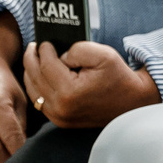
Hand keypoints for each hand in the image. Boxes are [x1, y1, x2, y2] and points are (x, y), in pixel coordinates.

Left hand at [22, 40, 160, 128]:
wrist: (131, 102)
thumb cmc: (118, 77)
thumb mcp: (102, 54)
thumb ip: (77, 49)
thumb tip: (59, 55)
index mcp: (69, 92)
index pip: (46, 66)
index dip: (43, 50)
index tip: (45, 41)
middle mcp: (61, 108)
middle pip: (35, 79)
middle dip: (32, 60)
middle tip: (33, 47)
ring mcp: (60, 118)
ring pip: (34, 91)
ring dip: (31, 74)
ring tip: (34, 59)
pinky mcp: (61, 121)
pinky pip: (40, 101)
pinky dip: (37, 87)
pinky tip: (40, 75)